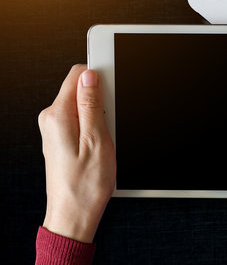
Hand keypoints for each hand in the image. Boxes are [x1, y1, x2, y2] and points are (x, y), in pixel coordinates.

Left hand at [38, 64, 115, 242]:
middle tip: (109, 126)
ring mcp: (55, 130)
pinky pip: (80, 120)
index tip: (112, 89)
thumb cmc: (85, 186)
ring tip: (104, 141)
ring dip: (99, 116)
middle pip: (80, 90)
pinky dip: (94, 128)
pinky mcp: (61, 139)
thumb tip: (90, 76)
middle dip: (101, 101)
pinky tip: (99, 146)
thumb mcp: (97, 141)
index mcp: (58, 116)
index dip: (99, 77)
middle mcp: (51, 120)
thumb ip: (92, 105)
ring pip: (82, 106)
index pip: (77, 75)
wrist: (74, 215)